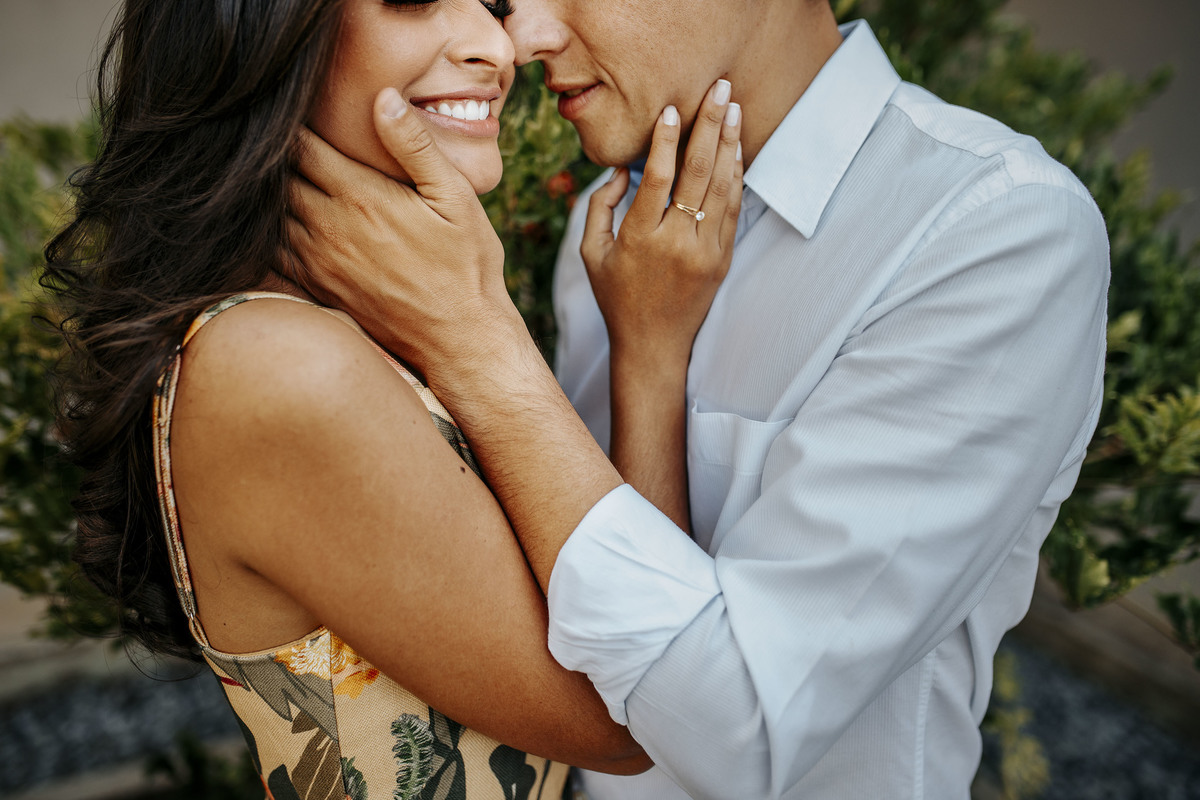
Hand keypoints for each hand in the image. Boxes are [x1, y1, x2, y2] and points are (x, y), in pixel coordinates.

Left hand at [285, 88, 516, 372]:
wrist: (461, 341)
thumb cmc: (467, 267)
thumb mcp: (456, 199)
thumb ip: (416, 147)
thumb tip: (383, 98)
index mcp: (361, 197)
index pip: (303, 145)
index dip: (295, 125)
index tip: (300, 114)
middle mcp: (330, 228)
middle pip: (279, 177)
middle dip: (279, 156)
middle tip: (284, 141)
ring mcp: (319, 263)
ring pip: (271, 214)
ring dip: (272, 193)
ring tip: (281, 177)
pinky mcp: (317, 290)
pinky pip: (274, 253)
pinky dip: (270, 233)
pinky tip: (284, 222)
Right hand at [581, 79, 743, 365]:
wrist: (654, 344)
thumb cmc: (617, 297)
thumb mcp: (591, 253)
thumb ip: (598, 206)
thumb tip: (621, 170)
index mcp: (640, 238)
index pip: (657, 177)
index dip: (666, 140)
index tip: (673, 108)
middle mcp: (676, 242)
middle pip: (698, 173)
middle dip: (710, 126)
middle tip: (720, 90)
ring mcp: (705, 251)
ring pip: (723, 187)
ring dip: (730, 143)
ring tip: (734, 109)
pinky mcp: (723, 259)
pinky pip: (733, 208)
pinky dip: (736, 175)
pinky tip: (736, 149)